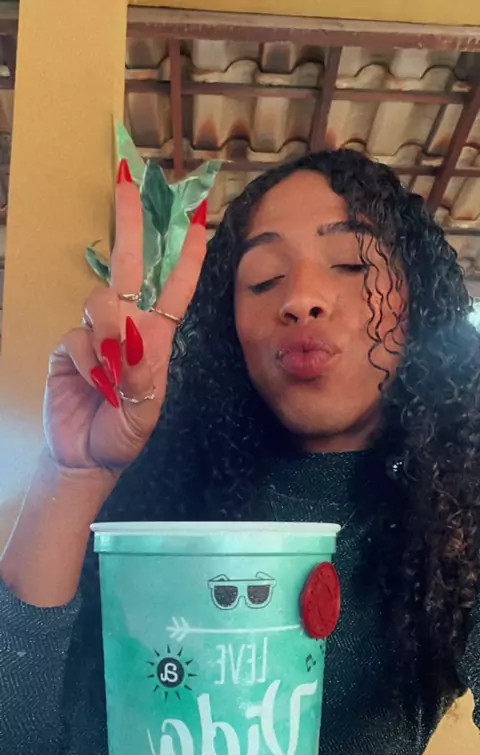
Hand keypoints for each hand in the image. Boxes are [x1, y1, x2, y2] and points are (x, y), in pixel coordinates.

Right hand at [44, 160, 206, 471]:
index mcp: (157, 338)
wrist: (86, 457)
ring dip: (110, 338)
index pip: (175, 287)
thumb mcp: (145, 411)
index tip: (197, 217)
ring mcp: (95, 333)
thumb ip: (141, 374)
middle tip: (129, 181)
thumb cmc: (125, 433)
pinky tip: (92, 385)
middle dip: (132, 223)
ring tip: (113, 378)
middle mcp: (128, 326)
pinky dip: (87, 362)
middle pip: (129, 266)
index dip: (186, 253)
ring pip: (101, 303)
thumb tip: (128, 335)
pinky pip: (76, 337)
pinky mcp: (68, 345)